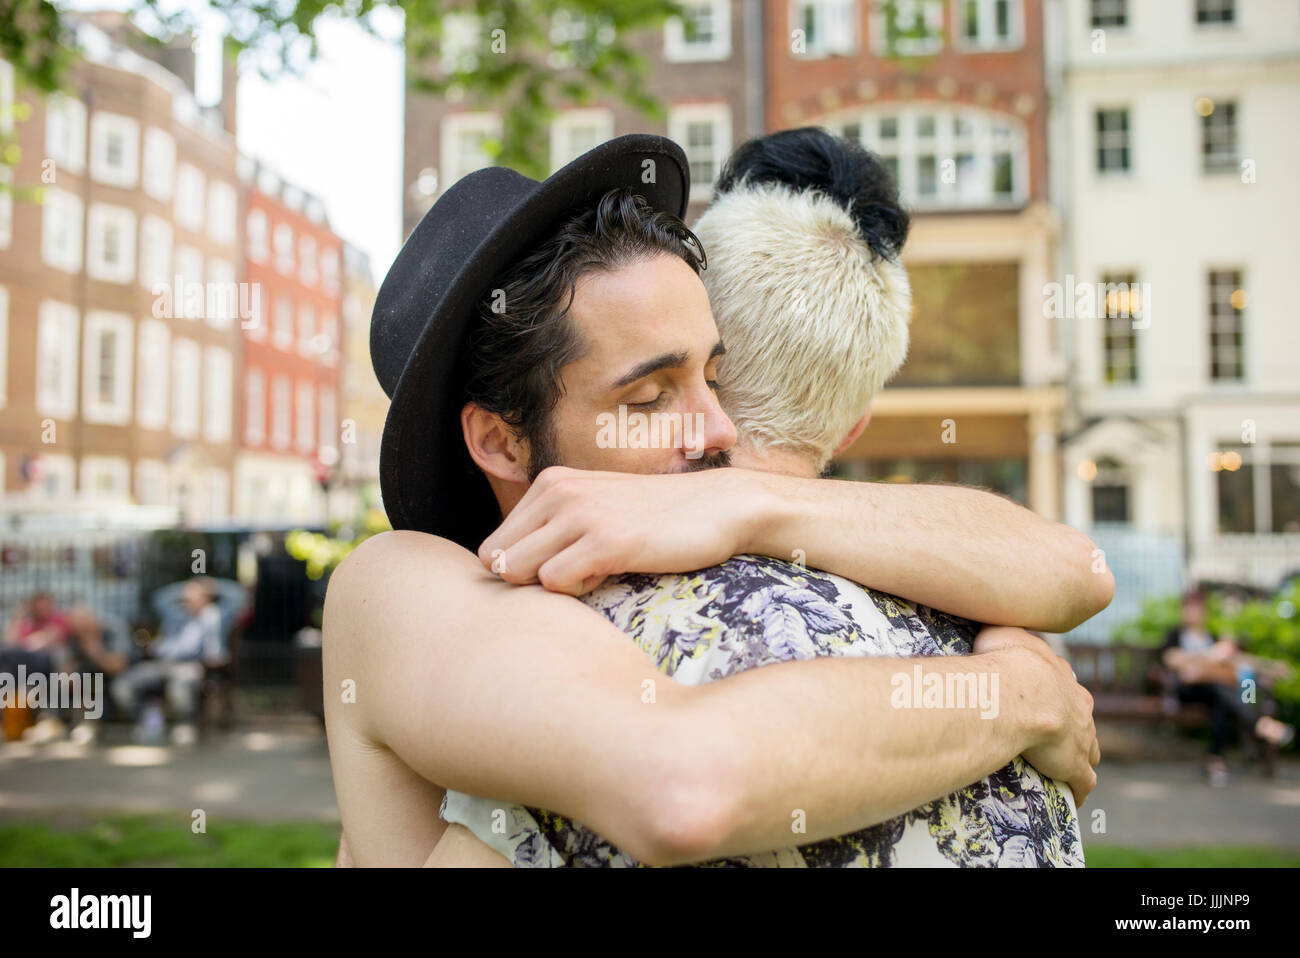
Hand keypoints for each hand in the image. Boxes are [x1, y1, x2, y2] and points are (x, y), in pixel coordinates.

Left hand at [477, 465, 756, 595]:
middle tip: (575, 575)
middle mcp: (557, 491)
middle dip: (528, 581)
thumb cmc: (658, 518)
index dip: (521, 569)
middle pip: (498, 560)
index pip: (494, 544)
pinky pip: (555, 583)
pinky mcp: (604, 540)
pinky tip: (610, 573)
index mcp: (550, 483)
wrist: (720, 506)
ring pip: (518, 571)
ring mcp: (579, 513)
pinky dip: (577, 591)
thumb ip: (554, 530)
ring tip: (594, 573)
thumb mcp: (596, 509)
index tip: (563, 566)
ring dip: (553, 586)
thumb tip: (507, 571)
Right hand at [972, 626, 1100, 805]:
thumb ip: (1002, 634)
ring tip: (1063, 767)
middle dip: (1074, 726)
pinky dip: (1078, 789)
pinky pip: (1083, 782)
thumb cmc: (1005, 661)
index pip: (1065, 688)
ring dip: (1080, 757)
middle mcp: (1079, 706)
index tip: (1044, 702)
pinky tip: (1072, 798)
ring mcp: (1082, 737)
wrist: (1021, 693)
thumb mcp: (1002, 634)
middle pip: (1083, 718)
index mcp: (1063, 678)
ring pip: (1089, 749)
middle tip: (1054, 736)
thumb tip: (990, 629)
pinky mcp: (1076, 765)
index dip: (1056, 696)